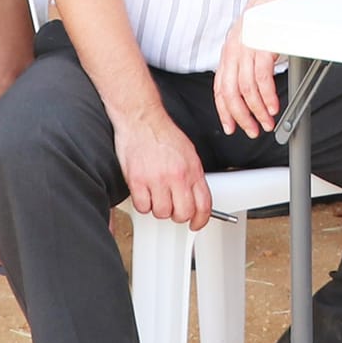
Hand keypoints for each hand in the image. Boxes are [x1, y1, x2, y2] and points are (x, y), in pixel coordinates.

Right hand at [112, 107, 213, 228]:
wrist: (141, 118)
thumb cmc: (162, 133)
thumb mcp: (188, 152)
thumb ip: (193, 175)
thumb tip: (196, 196)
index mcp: (192, 169)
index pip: (204, 205)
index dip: (200, 220)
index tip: (196, 224)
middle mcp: (177, 175)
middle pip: (183, 213)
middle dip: (177, 215)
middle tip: (172, 207)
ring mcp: (157, 179)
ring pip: (161, 213)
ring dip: (158, 208)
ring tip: (155, 194)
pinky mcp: (138, 181)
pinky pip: (142, 207)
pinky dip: (142, 203)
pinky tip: (143, 192)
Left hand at [215, 0, 289, 136]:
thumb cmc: (268, 18)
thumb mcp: (251, 43)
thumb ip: (247, 64)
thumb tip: (252, 92)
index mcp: (229, 51)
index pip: (220, 87)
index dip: (224, 111)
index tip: (231, 127)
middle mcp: (233, 49)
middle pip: (230, 92)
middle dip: (241, 116)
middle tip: (252, 130)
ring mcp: (246, 46)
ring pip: (245, 88)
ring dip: (257, 110)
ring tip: (267, 121)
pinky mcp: (262, 44)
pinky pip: (262, 77)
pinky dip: (267, 96)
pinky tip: (272, 106)